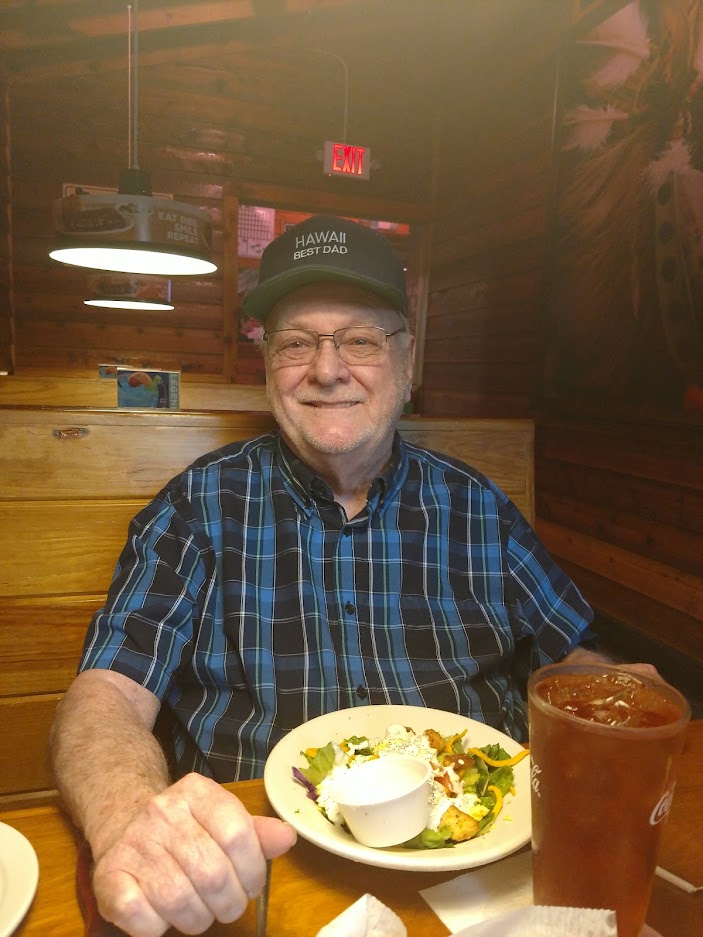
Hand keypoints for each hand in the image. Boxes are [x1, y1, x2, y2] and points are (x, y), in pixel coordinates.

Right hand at [91, 773, 295, 936]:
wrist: (123, 822)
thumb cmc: (185, 828)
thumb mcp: (221, 819)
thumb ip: (255, 832)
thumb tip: (286, 838)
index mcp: (196, 791)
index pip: (237, 834)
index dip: (253, 870)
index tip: (252, 886)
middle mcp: (161, 811)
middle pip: (212, 873)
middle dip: (230, 903)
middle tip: (229, 907)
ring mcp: (133, 843)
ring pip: (180, 901)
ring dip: (198, 920)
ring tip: (201, 913)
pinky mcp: (108, 876)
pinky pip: (142, 918)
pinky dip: (158, 928)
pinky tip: (164, 917)